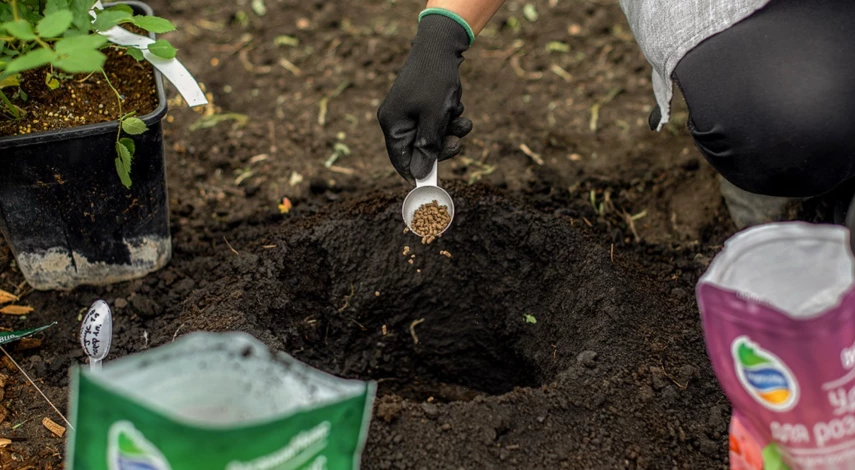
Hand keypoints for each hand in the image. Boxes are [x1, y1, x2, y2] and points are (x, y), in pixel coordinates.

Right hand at [378, 14, 473, 181]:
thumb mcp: (434, 117)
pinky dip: (448, 117)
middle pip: (418, 150)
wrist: (442, 44)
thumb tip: (419, 173)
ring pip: (431, 136)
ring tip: (459, 117)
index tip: (436, 181)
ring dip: (449, 130)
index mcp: (392, 124)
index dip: (418, 172)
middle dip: (441, 146)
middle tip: (457, 143)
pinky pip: (436, 122)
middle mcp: (397, 119)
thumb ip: (427, 146)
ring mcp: (409, 112)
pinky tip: (454, 104)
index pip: (400, 160)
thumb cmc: (435, 79)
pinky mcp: (422, 104)